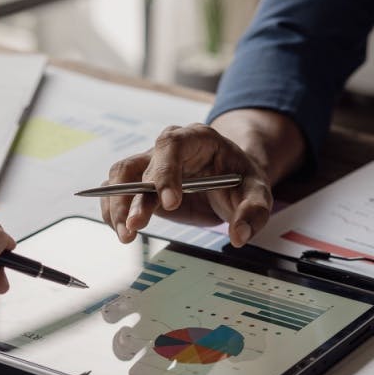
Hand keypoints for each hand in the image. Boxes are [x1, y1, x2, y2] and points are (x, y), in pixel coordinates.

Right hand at [100, 123, 273, 246]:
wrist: (233, 179)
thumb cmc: (243, 180)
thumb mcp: (258, 192)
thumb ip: (253, 212)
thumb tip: (239, 235)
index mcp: (197, 139)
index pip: (172, 145)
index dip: (166, 172)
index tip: (170, 202)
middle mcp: (169, 148)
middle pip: (140, 164)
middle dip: (134, 197)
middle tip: (136, 224)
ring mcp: (152, 165)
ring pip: (122, 177)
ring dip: (118, 205)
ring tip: (126, 233)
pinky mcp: (143, 185)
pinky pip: (118, 192)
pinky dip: (114, 210)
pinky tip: (120, 229)